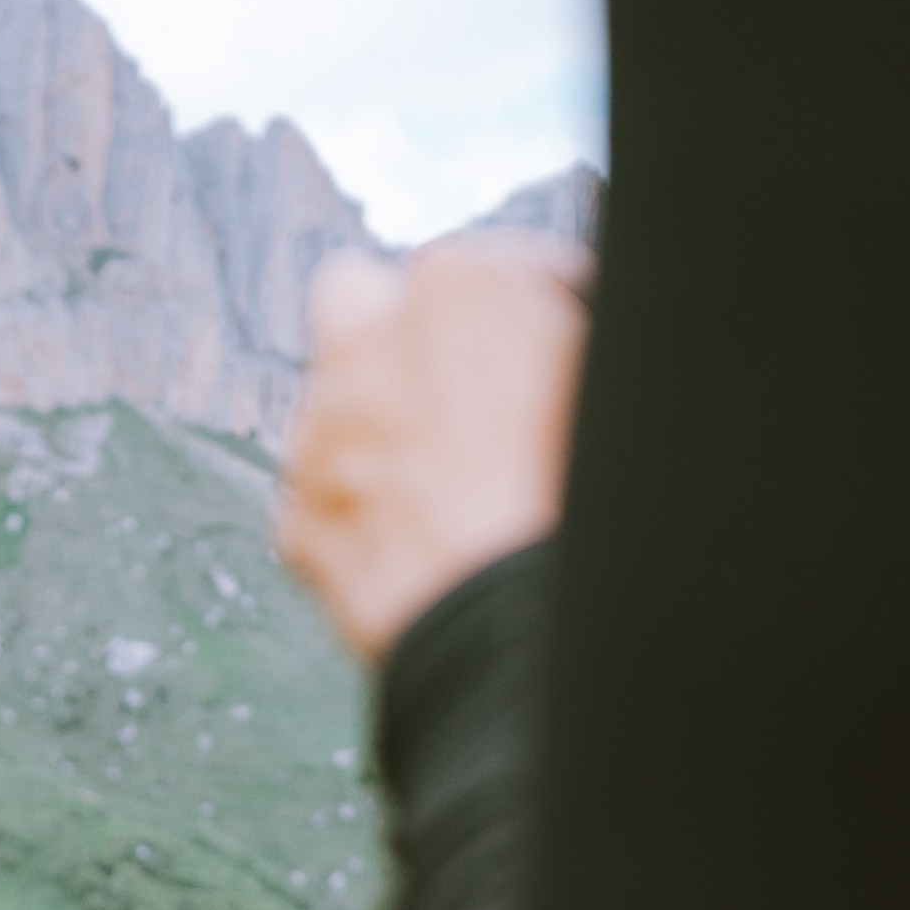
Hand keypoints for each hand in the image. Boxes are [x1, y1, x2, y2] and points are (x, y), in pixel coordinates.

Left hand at [277, 229, 594, 662]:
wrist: (520, 634)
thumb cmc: (583, 501)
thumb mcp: (609, 381)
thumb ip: (573, 340)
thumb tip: (565, 349)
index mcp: (464, 285)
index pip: (498, 275)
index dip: (534, 320)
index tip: (557, 360)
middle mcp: (369, 341)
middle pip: (365, 301)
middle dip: (404, 338)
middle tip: (465, 398)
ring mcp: (320, 434)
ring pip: (335, 405)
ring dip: (378, 431)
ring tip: (450, 492)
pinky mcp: (300, 520)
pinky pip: (326, 501)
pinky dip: (362, 516)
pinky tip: (422, 551)